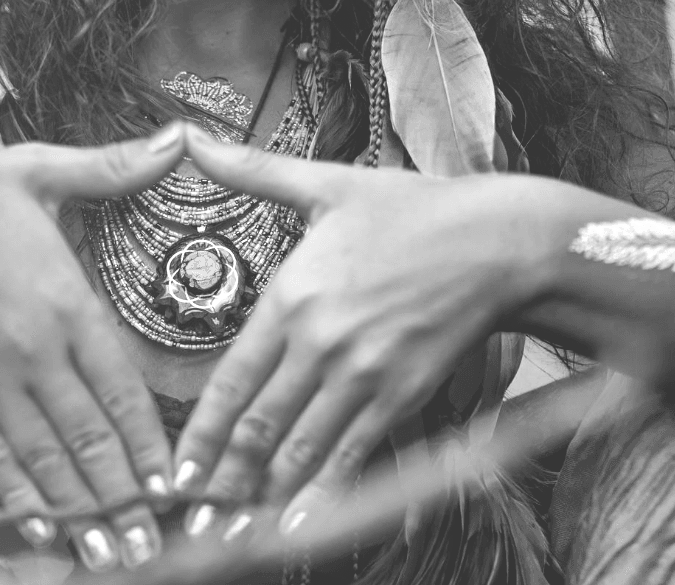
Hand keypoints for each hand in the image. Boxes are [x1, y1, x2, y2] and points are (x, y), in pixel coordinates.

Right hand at [0, 125, 185, 570]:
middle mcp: (34, 351)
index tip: (175, 484)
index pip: (122, 388)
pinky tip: (41, 527)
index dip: (152, 443)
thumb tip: (179, 139)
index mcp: (66, 301)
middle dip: (125, 497)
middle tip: (151, 544)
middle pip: (91, 439)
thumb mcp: (39, 169)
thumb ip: (113, 167)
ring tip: (109, 556)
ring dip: (80, 511)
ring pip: (46, 458)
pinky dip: (16, 494)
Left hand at [171, 126, 554, 535]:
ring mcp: (364, 374)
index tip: (175, 474)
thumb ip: (251, 172)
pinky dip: (327, 493)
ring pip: (301, 449)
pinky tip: (302, 524)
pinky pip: (356, 454)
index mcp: (292, 295)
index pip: (231, 379)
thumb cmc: (411, 210)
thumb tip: (188, 137)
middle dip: (221, 481)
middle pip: (258, 427)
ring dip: (264, 499)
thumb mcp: (327, 184)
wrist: (499, 239)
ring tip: (233, 537)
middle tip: (192, 522)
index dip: (199, 434)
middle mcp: (320, 341)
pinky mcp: (404, 394)